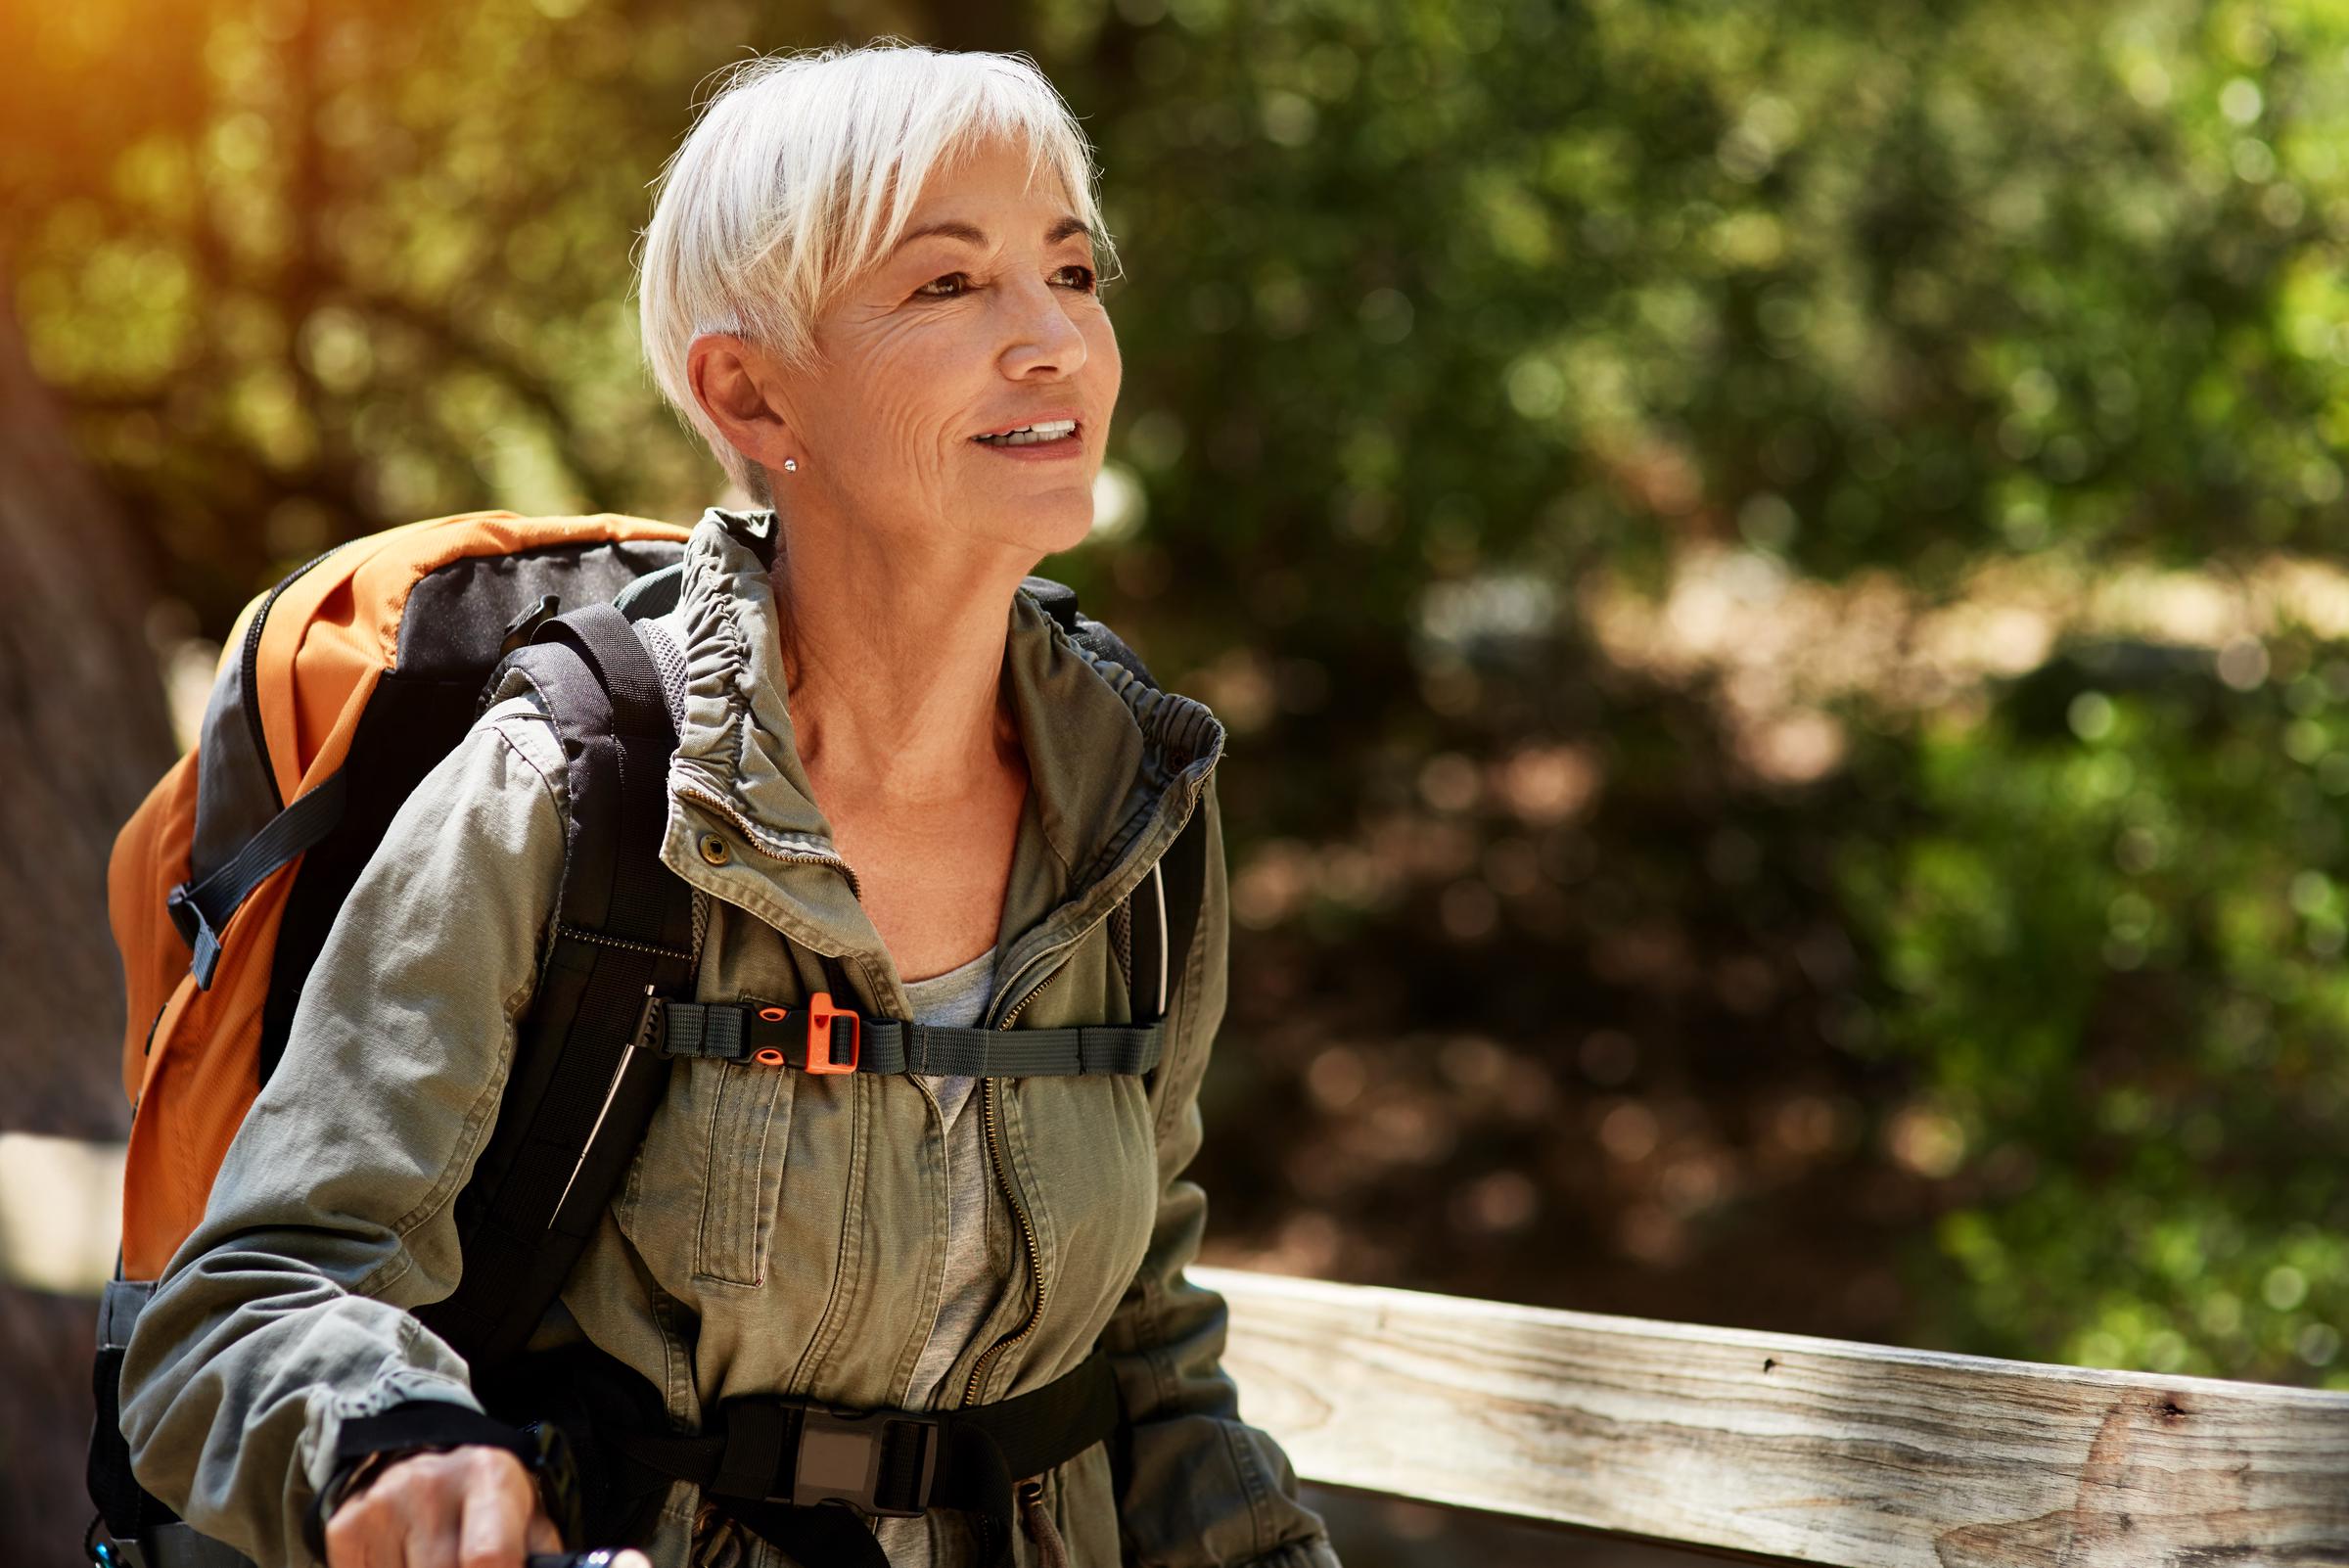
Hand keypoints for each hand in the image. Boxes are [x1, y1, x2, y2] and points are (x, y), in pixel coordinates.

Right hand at [322, 1443, 562, 1567]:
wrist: (421, 1455)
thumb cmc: (486, 1501)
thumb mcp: (527, 1518)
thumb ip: (538, 1559)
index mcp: (489, 1476)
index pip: (489, 1558)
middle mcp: (430, 1484)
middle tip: (470, 1565)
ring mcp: (382, 1505)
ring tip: (439, 1561)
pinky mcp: (345, 1528)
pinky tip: (407, 1563)